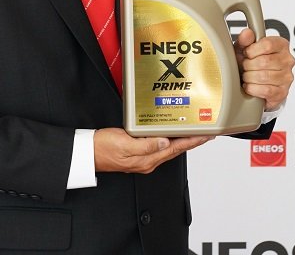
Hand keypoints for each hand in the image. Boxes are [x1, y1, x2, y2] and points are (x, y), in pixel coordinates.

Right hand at [93, 127, 211, 173]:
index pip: (175, 149)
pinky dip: (169, 141)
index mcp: (147, 159)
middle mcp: (147, 161)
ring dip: (182, 141)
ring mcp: (142, 159)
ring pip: (169, 149)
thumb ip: (146, 145)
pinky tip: (170, 136)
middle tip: (206, 134)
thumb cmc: (103, 148)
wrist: (88, 153)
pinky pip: (159, 148)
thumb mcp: (124, 143)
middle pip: (175, 150)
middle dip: (192, 142)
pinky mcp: (137, 154)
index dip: (192, 142)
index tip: (205, 136)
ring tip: (193, 134)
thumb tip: (165, 142)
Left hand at [234, 28, 294, 110]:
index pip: (268, 45)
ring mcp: (287, 77)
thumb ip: (244, 40)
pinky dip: (252, 88)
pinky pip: (265, 90)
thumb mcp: (244, 48)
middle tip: (245, 67)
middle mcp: (287, 60)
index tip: (247, 54)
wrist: (253, 83)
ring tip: (247, 76)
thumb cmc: (250, 63)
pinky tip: (250, 85)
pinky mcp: (283, 92)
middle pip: (264, 61)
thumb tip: (247, 33)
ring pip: (263, 76)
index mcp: (281, 44)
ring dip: (249, 77)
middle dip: (248, 65)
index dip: (252, 50)